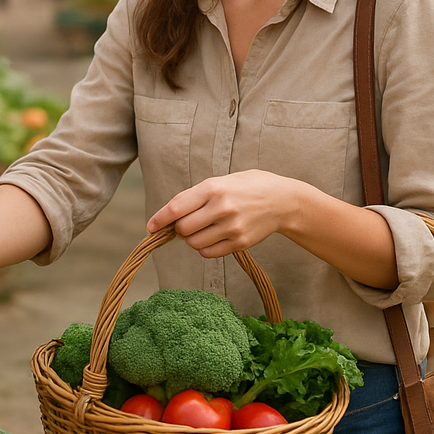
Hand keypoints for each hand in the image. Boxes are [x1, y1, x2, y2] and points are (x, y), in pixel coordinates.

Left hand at [146, 170, 301, 257]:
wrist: (283, 200)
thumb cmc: (247, 187)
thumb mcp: (221, 181)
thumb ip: (196, 196)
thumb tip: (170, 216)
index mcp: (213, 188)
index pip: (177, 208)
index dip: (159, 219)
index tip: (150, 227)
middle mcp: (222, 208)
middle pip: (183, 229)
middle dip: (178, 229)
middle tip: (184, 224)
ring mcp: (232, 227)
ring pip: (194, 243)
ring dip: (191, 239)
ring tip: (201, 228)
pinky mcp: (241, 242)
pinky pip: (209, 253)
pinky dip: (203, 248)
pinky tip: (210, 237)